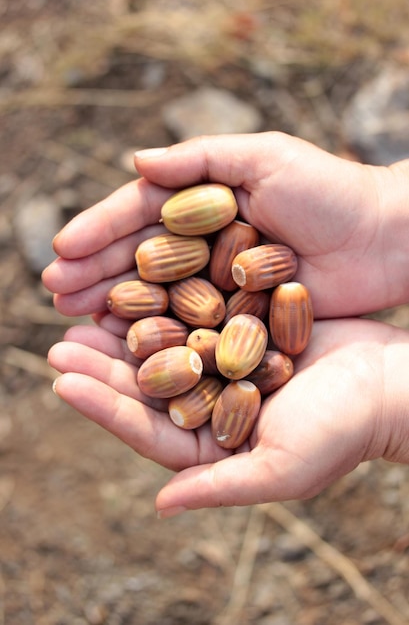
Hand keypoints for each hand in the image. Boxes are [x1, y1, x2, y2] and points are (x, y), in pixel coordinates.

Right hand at [42, 132, 408, 318]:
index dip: (100, 230)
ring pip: (158, 294)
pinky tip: (123, 342)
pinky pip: (191, 324)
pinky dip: (158, 333)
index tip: (61, 249)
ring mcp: (220, 281)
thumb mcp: (264, 158)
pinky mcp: (240, 316)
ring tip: (72, 315)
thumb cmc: (330, 191)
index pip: (141, 214)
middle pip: (140, 257)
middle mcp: (206, 242)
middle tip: (53, 290)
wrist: (386, 239)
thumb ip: (200, 158)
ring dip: (114, 305)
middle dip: (95, 271)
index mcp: (206, 201)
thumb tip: (132, 161)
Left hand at [48, 317, 408, 515]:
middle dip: (102, 366)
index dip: (104, 407)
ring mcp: (223, 366)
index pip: (147, 429)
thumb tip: (159, 505)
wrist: (387, 381)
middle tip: (60, 343)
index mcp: (213, 446)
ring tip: (86, 310)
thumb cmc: (342, 430)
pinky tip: (138, 283)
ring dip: (125, 330)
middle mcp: (212, 406)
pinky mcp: (239, 332)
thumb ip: (220, 487)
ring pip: (164, 348)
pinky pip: (194, 316)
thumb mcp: (282, 468)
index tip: (63, 382)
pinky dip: (165, 302)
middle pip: (147, 386)